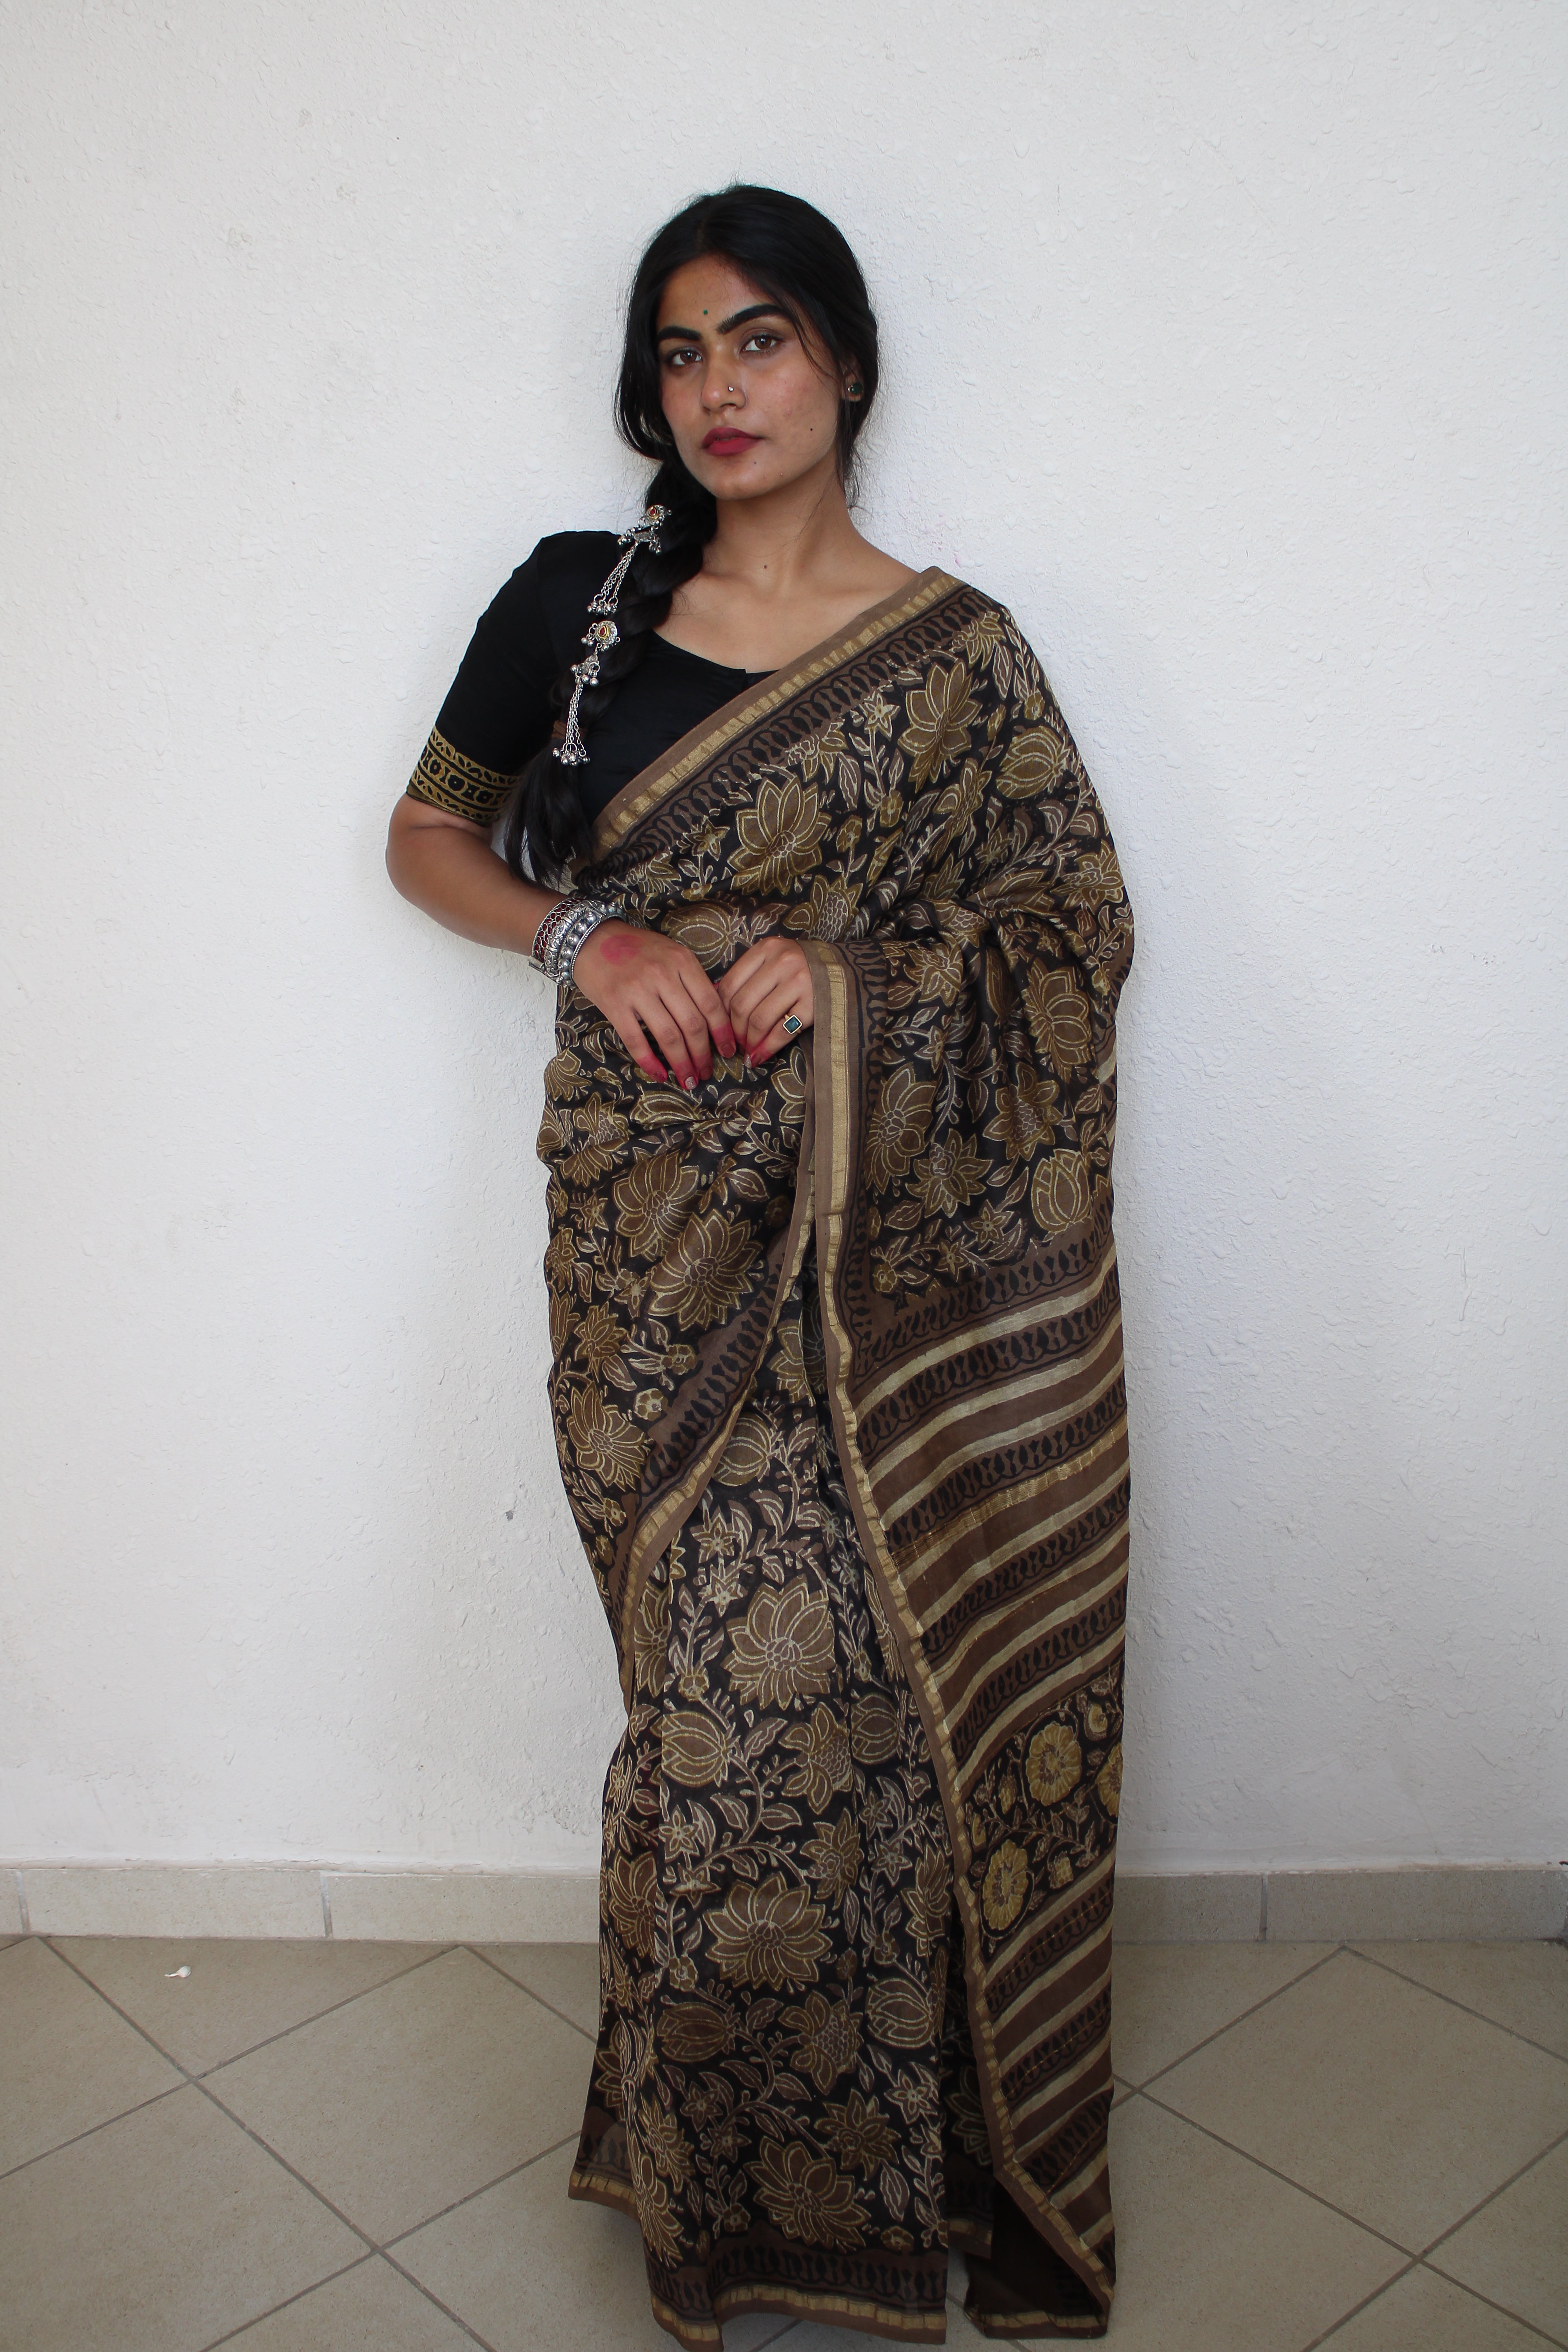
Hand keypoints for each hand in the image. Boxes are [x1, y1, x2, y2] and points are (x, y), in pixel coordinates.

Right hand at [571, 921, 736, 1087]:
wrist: (591, 938)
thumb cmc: (636, 948)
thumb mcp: (671, 953)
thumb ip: (691, 979)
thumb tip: (716, 1013)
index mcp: (681, 961)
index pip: (711, 1004)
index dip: (723, 1033)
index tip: (728, 1051)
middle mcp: (662, 975)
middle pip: (693, 1024)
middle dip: (703, 1055)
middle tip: (707, 1072)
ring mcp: (637, 991)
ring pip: (669, 1036)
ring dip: (682, 1063)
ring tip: (688, 1079)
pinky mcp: (614, 1005)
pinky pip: (636, 1041)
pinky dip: (650, 1062)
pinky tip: (660, 1074)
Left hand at [716, 937, 814, 1064]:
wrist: (841, 970)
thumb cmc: (799, 968)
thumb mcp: (772, 961)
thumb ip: (747, 977)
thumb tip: (714, 1004)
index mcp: (766, 949)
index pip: (729, 984)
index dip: (720, 1012)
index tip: (721, 1027)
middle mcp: (782, 962)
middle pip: (742, 1004)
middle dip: (734, 1030)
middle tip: (735, 1044)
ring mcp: (800, 982)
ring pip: (760, 1019)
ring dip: (750, 1041)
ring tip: (748, 1051)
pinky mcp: (814, 1004)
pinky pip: (783, 1031)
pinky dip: (768, 1048)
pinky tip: (761, 1056)